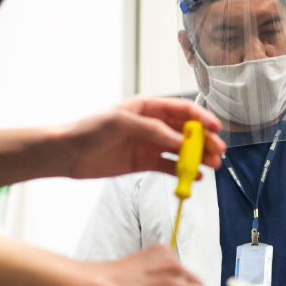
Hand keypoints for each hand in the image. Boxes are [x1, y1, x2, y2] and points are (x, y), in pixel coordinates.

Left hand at [59, 97, 224, 179]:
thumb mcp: (121, 122)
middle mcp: (152, 124)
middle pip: (187, 131)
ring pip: (181, 150)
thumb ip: (152, 130)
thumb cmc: (90, 130)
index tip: (216, 129)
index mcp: (148, 107)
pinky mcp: (144, 163)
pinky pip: (169, 167)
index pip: (182, 110)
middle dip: (204, 141)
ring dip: (198, 157)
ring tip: (213, 166)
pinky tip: (196, 177)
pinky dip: (183, 172)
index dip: (202, 118)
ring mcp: (149, 144)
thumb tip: (180, 140)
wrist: (67, 153)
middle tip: (218, 153)